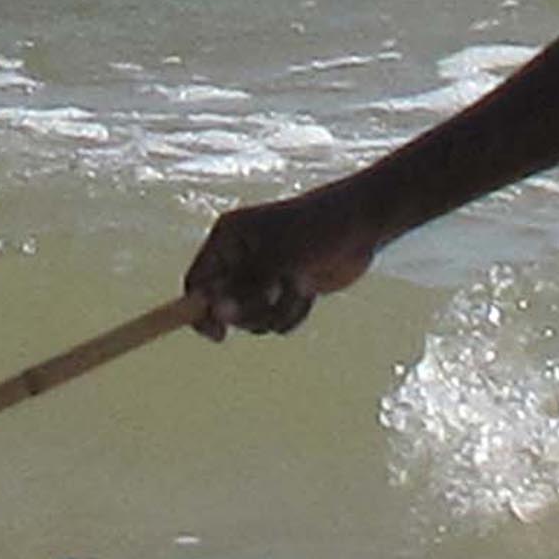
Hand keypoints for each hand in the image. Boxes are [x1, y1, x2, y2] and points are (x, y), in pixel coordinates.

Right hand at [185, 192, 375, 336]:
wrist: (360, 225)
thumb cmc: (316, 231)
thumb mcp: (278, 260)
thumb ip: (245, 290)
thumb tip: (215, 314)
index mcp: (227, 238)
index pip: (197, 282)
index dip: (200, 310)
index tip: (218, 334)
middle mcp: (239, 258)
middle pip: (223, 307)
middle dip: (251, 311)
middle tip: (274, 299)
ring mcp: (262, 276)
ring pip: (252, 319)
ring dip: (276, 313)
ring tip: (300, 290)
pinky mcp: (282, 291)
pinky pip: (275, 321)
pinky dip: (292, 315)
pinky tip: (310, 294)